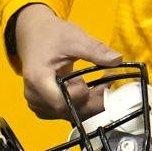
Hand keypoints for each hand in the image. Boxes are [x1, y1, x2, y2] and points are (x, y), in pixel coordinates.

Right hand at [14, 3, 121, 119]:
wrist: (35, 36)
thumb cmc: (50, 36)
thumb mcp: (74, 38)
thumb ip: (95, 50)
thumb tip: (116, 59)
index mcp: (38, 79)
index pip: (62, 102)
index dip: (82, 94)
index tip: (95, 79)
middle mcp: (35, 96)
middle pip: (69, 111)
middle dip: (94, 99)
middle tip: (108, 80)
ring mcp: (40, 103)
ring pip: (72, 114)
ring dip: (91, 101)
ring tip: (103, 81)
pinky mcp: (46, 106)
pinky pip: (68, 112)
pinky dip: (84, 103)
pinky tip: (93, 88)